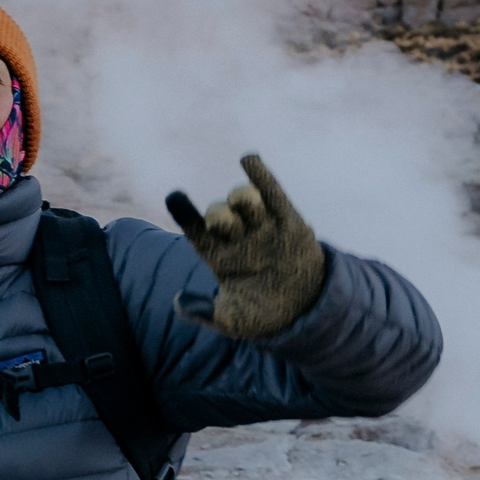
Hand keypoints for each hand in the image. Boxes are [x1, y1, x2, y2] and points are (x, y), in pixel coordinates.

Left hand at [164, 154, 327, 339]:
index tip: (174, 196)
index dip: (184, 212)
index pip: (195, 230)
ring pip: (244, 201)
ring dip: (241, 198)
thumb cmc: (262, 313)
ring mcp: (261, 226)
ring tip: (244, 203)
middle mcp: (236, 236)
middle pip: (220, 215)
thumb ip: (205, 312)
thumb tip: (179, 303)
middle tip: (222, 225)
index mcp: (218, 255)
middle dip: (219, 215)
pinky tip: (248, 159)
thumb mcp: (233, 320)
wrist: (305, 309)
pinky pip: (273, 194)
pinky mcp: (288, 221)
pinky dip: (261, 176)